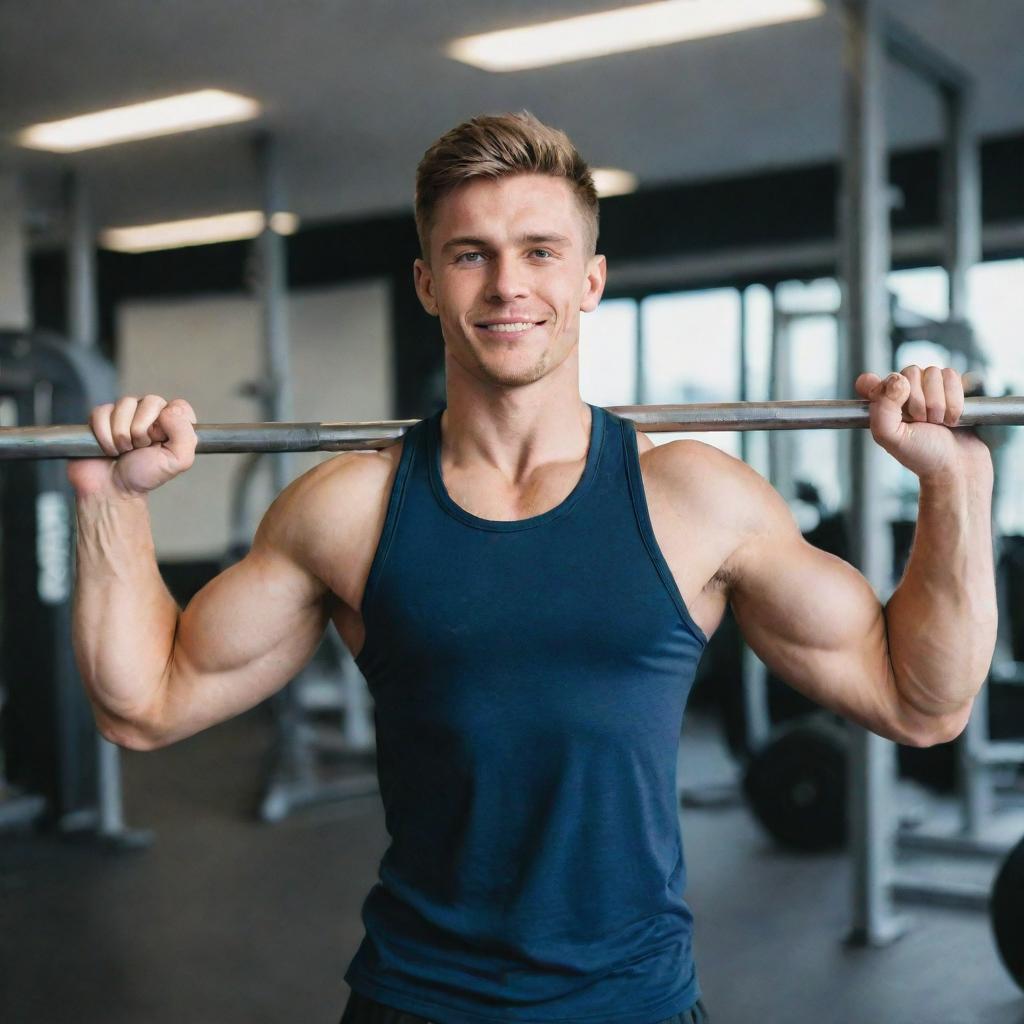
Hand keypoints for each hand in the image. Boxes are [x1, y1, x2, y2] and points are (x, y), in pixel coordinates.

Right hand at [66, 395, 197, 498]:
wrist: (112, 488)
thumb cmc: (145, 475)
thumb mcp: (177, 461)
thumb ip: (185, 436)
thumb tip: (170, 411)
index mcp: (173, 422)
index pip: (178, 406)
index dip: (168, 423)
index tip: (160, 441)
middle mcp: (152, 413)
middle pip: (151, 401)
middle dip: (142, 430)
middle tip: (140, 448)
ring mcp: (127, 412)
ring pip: (125, 404)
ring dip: (122, 434)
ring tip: (124, 449)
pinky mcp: (103, 415)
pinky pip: (102, 412)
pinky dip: (104, 435)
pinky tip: (109, 447)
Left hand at [854, 365, 991, 480]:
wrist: (958, 467)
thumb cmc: (923, 456)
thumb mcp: (891, 437)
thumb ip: (882, 408)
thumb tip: (899, 380)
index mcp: (881, 405)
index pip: (869, 380)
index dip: (884, 389)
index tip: (897, 407)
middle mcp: (902, 393)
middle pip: (910, 372)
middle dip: (920, 401)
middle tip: (923, 422)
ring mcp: (927, 389)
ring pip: (934, 372)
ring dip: (939, 402)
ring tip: (938, 422)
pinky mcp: (951, 388)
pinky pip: (953, 375)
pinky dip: (955, 400)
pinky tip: (952, 418)